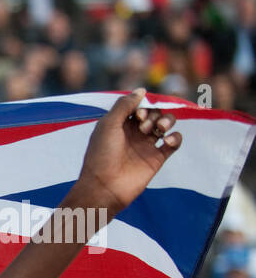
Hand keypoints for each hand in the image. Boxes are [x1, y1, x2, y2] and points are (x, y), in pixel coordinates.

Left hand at [72, 89, 180, 217]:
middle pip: (154, 113)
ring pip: (165, 125)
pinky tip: (168, 141)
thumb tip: (142, 90)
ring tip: (159, 130)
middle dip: (154, 114)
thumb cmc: (102, 155)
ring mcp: (146, 146)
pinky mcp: (157, 159)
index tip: (139, 114)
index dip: (143, 105)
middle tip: (143, 127)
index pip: (140, 106)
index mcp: (120, 125)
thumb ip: (125, 105)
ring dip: (167, 121)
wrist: (104, 187)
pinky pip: (174, 142)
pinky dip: (176, 137)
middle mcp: (134, 134)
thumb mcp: (108, 124)